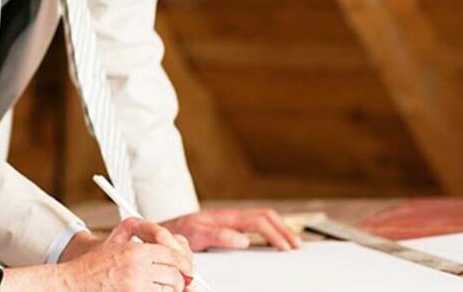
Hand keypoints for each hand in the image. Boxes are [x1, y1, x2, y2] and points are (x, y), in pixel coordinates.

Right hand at [53, 218, 192, 291]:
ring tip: (161, 290)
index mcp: (136, 251)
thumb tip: (173, 246)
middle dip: (180, 282)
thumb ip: (145, 238)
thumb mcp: (117, 241)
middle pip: (175, 276)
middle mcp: (138, 268)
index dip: (184, 264)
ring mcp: (135, 287)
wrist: (71, 283)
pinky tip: (149, 291)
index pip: (174, 255)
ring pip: (169, 291)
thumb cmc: (92, 266)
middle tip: (179, 284)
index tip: (187, 270)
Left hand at [162, 208, 301, 250]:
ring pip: (262, 218)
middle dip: (284, 229)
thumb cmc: (179, 231)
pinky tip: (273, 239)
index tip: (285, 248)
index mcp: (227, 216)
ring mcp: (231, 218)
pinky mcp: (228, 223)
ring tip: (292, 242)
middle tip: (297, 245)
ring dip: (280, 228)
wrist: (166, 227)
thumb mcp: (197, 235)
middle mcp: (231, 215)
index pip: (259, 222)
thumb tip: (244, 240)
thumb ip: (219, 236)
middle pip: (266, 216)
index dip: (275, 234)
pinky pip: (255, 223)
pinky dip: (270, 229)